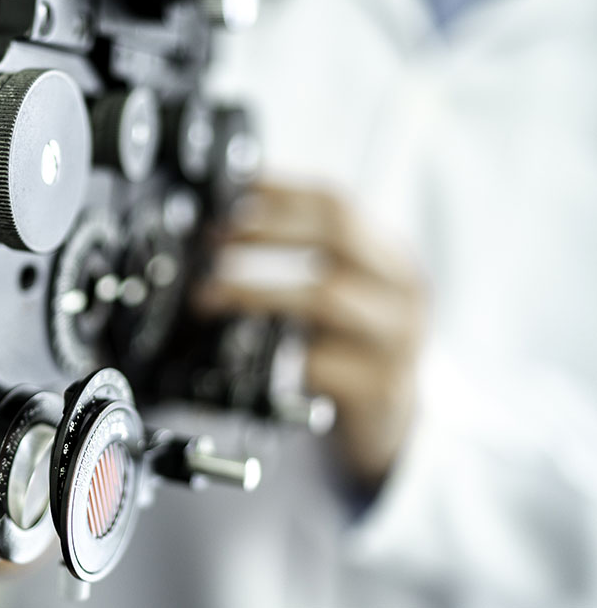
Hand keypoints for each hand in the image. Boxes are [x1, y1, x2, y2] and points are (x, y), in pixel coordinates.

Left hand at [194, 181, 424, 486]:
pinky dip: (273, 351)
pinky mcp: (379, 387)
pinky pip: (317, 360)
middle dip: (266, 229)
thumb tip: (222, 223)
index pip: (337, 203)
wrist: (392, 420)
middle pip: (336, 234)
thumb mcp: (342, 293)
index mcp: (390, 257)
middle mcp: (402, 290)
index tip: (229, 187)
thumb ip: (303, 258)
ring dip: (255, 290)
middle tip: (212, 236)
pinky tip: (242, 351)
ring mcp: (396, 339)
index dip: (280, 189)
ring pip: (324, 296)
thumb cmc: (352, 347)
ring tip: (207, 294)